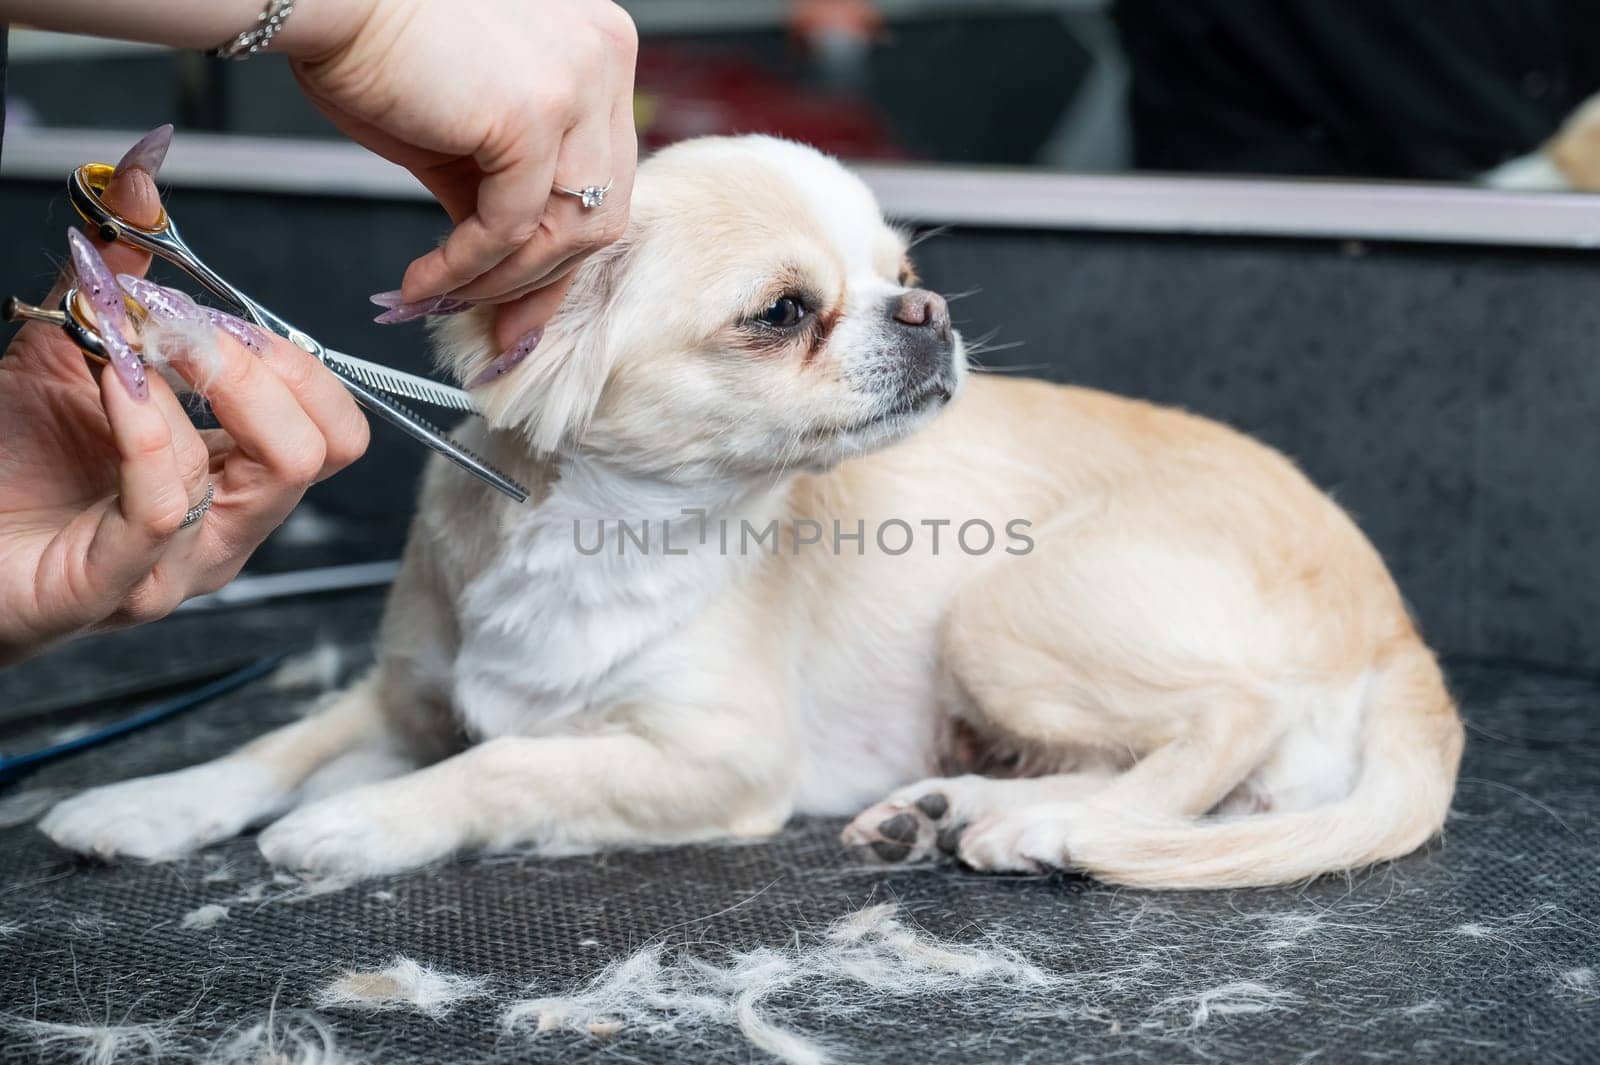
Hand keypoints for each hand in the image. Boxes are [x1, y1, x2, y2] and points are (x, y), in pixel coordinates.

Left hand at [0, 130, 369, 664]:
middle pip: (321, 449)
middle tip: (179, 330)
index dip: (287, 358)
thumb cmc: (7, 462)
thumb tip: (144, 172)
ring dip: (192, 389)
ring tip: (121, 355)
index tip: (205, 314)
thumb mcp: (70, 345)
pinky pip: (164, 508)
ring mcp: (177, 568)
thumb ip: (118, 270)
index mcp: (234, 481)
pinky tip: (110, 383)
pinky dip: (144, 428)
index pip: (332, 427)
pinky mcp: (115, 587)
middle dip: (261, 367)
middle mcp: (223, 530)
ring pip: (266, 476)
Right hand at [288, 0, 638, 354]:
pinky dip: (466, 267)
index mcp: (600, 50)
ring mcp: (578, 83)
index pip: (606, 177)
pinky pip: (511, 227)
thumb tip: (508, 267)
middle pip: (601, 209)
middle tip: (496, 324)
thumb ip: (504, 187)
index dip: (563, 253)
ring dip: (502, 280)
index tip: (525, 305)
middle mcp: (605, 57)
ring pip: (565, 229)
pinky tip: (426, 279)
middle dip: (541, 280)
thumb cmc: (378, 46)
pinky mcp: (534, 114)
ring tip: (448, 295)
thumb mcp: (469, 129)